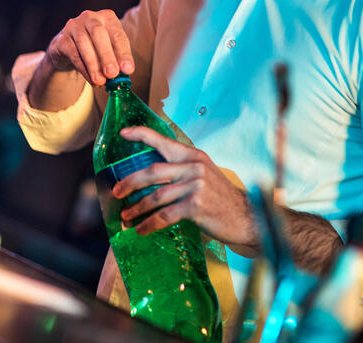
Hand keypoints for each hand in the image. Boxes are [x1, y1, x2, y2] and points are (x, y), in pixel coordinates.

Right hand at [45, 9, 133, 85]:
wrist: (69, 50)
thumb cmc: (95, 49)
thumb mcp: (109, 51)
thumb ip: (116, 60)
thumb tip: (123, 73)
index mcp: (107, 17)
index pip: (117, 35)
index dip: (124, 53)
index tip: (128, 70)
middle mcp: (90, 17)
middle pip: (98, 33)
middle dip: (107, 55)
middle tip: (113, 74)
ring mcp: (73, 26)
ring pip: (83, 43)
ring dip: (93, 64)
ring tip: (101, 81)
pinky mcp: (61, 39)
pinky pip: (72, 53)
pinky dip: (83, 68)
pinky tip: (90, 79)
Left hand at [113, 126, 258, 247]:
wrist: (247, 216)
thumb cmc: (221, 198)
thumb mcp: (204, 175)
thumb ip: (182, 171)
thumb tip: (150, 177)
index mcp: (194, 155)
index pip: (164, 140)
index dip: (141, 135)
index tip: (123, 133)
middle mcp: (194, 166)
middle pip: (153, 171)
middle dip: (130, 182)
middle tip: (116, 192)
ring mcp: (196, 185)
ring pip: (156, 196)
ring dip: (137, 208)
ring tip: (126, 217)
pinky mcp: (196, 205)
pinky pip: (165, 215)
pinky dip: (150, 224)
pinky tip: (141, 230)